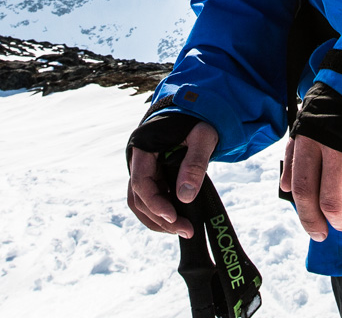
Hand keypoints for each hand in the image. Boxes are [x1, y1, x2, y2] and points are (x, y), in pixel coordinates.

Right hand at [126, 121, 218, 237]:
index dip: (155, 203)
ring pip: (141, 202)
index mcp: (144, 147)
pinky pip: (151, 199)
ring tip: (182, 229)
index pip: (141, 183)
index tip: (174, 217)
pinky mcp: (154, 176)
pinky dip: (161, 212)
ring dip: (159, 220)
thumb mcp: (202, 137)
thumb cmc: (198, 119)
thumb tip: (185, 197)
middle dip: (160, 218)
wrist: (196, 111)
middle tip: (185, 230)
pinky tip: (178, 219)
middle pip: (139, 198)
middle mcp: (139, 160)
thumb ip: (195, 163)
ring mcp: (145, 169)